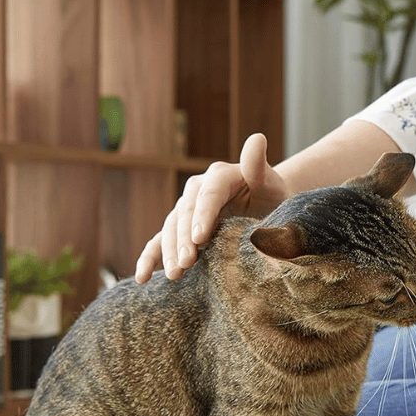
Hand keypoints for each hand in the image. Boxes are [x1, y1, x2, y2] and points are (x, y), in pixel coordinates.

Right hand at [135, 133, 288, 282]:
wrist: (268, 207)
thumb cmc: (272, 194)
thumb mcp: (270, 181)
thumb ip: (258, 164)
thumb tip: (257, 138)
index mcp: (219, 176)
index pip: (208, 195)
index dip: (202, 215)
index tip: (200, 238)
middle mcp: (198, 190)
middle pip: (186, 214)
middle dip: (184, 239)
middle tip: (186, 263)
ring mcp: (187, 210)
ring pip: (172, 229)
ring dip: (169, 251)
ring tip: (175, 274)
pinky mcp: (181, 229)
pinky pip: (161, 242)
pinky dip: (150, 258)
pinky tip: (143, 277)